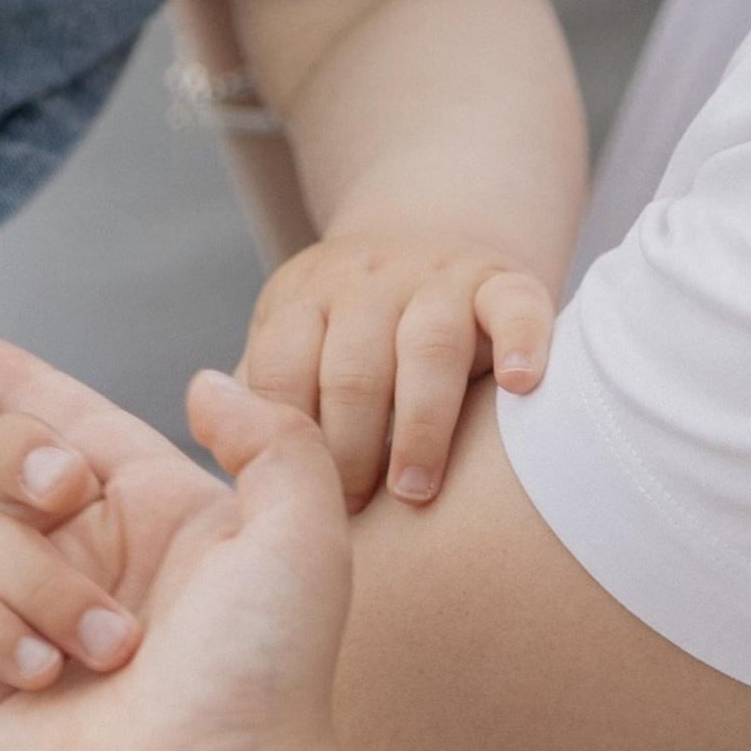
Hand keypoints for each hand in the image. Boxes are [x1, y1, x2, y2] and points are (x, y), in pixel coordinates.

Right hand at [0, 340, 356, 750]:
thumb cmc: (269, 673)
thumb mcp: (302, 530)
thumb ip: (269, 433)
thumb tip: (199, 386)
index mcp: (144, 512)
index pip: (67, 422)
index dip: (19, 382)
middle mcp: (77, 560)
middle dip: (20, 453)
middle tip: (69, 493)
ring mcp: (17, 624)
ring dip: (42, 584)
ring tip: (110, 652)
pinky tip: (42, 673)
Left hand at [240, 230, 554, 506]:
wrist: (427, 235)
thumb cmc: (348, 337)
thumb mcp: (293, 348)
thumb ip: (261, 406)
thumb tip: (228, 489)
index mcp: (303, 301)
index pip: (283, 373)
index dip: (289, 447)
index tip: (301, 508)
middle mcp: (366, 282)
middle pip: (352, 367)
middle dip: (351, 449)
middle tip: (357, 516)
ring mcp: (437, 277)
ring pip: (429, 343)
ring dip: (421, 422)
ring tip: (416, 490)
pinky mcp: (500, 280)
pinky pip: (515, 304)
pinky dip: (522, 342)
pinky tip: (520, 387)